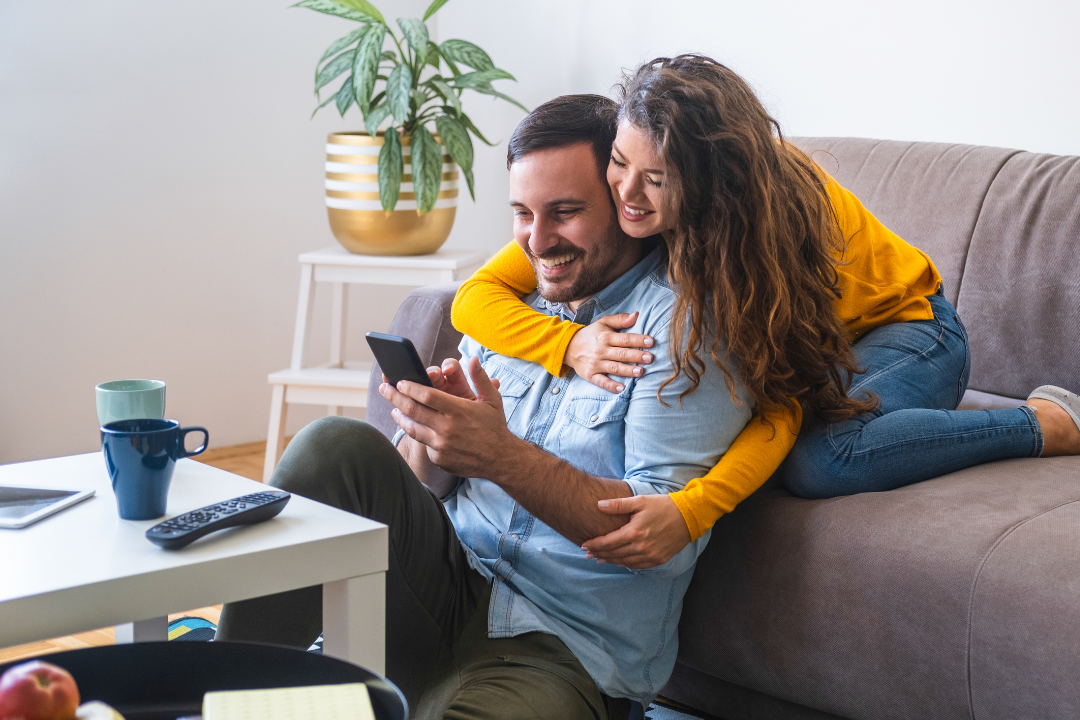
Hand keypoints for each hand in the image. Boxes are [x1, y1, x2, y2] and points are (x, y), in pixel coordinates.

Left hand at [381, 356, 514, 477]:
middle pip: (413, 410)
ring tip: (394, 409)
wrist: (500, 459)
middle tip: (384, 389)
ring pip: (412, 428)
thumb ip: (480, 378)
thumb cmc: (495, 426)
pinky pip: (423, 443)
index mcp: (459, 410)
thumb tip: (473, 359)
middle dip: (395, 397)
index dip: (410, 387)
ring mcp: (441, 446)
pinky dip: (418, 433)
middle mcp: (447, 428)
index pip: (427, 395)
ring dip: (400, 416)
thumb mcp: (493, 400)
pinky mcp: (439, 459)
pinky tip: (413, 426)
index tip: (399, 381)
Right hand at [565, 312, 653, 392]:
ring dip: (627, 370)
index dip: (638, 340)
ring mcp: (595, 364)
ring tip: (641, 371)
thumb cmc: (591, 335)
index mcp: (605, 337)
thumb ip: (620, 319)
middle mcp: (601, 350)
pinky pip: (601, 381)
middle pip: (621, 354)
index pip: (624, 338)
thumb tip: (636, 315)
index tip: (651, 342)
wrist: (568, 347)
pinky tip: (622, 388)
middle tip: (650, 358)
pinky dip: (611, 386)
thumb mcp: (603, 322)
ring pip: (614, 368)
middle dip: (636, 356)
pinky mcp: (590, 375)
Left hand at [580, 494, 690, 568]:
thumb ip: (618, 505)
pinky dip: (626, 564)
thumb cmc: (663, 505)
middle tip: (587, 554)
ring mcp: (650, 555)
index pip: (607, 542)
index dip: (594, 544)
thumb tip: (598, 505)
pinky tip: (619, 562)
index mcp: (633, 532)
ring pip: (624, 562)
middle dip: (599, 554)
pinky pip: (637, 565)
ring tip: (600, 558)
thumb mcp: (639, 501)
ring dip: (610, 560)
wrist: (688, 516)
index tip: (584, 545)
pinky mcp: (658, 559)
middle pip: (613, 554)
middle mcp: (640, 547)